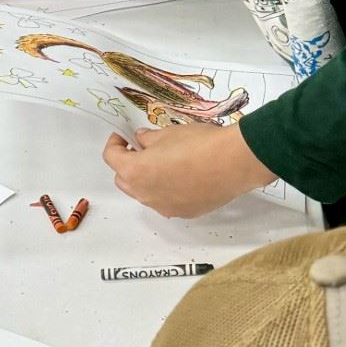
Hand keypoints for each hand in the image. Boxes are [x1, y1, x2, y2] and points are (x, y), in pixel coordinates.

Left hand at [102, 124, 272, 218]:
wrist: (234, 163)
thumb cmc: (197, 143)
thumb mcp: (167, 133)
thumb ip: (148, 139)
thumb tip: (141, 141)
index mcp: (135, 172)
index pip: (111, 158)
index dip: (115, 144)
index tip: (124, 136)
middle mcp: (145, 195)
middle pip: (124, 180)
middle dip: (127, 164)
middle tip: (142, 149)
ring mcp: (164, 207)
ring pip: (144, 193)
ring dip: (146, 179)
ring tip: (165, 163)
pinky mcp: (184, 213)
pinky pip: (165, 201)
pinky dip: (166, 190)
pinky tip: (183, 177)